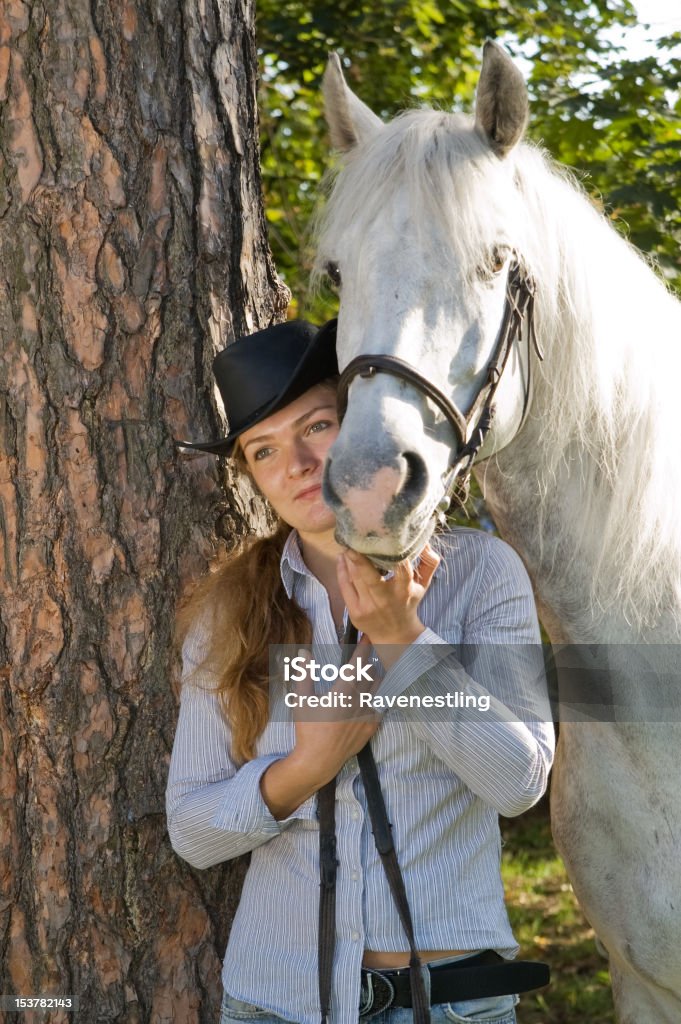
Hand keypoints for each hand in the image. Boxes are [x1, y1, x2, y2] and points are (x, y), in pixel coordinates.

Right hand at [260, 638, 379, 817]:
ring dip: (374, 678)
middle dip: (368, 663)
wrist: (318, 760)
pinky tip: (372, 695)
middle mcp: (358, 701)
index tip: (368, 637)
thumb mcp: (301, 701)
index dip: (364, 648)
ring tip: (368, 675)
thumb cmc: (307, 730)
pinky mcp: (372, 726)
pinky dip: (377, 697)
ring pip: (378, 688)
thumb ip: (304, 674)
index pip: (357, 664)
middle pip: (371, 673)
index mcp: (342, 692)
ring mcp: (367, 714)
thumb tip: (303, 653)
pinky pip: (381, 705)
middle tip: (364, 658)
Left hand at [336, 543, 440, 649]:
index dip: (395, 555)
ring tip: (347, 544)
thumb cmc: (408, 603)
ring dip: (349, 560)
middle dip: (359, 558)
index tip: (386, 539)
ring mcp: (368, 607)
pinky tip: (342, 559)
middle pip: (370, 577)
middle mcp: (385, 600)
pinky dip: (341, 570)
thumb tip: (424, 541)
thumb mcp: (423, 585)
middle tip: (352, 539)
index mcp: (404, 591)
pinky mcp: (355, 612)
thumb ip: (429, 563)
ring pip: (354, 579)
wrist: (394, 634)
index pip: (402, 570)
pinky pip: (344, 587)